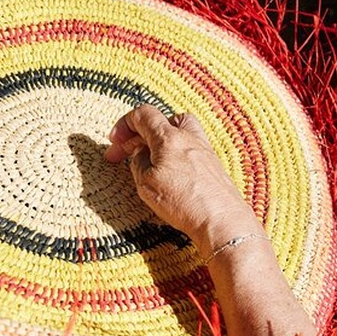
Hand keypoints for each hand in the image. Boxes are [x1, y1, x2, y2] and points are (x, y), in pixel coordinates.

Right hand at [104, 105, 262, 256]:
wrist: (222, 220)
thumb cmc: (184, 202)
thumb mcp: (146, 183)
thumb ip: (138, 162)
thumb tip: (140, 154)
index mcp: (169, 137)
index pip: (143, 115)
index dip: (124, 125)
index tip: (115, 141)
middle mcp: (189, 137)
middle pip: (162, 120)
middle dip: (140, 134)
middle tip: (126, 152)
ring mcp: (204, 150)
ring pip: (179, 132)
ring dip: (160, 141)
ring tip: (150, 159)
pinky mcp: (212, 165)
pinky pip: (189, 149)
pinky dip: (175, 154)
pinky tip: (170, 173)